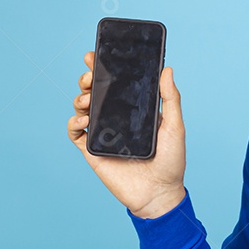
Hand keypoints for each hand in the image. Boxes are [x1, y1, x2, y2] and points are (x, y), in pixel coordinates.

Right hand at [67, 51, 186, 218]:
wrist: (159, 194)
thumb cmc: (171, 161)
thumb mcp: (174, 126)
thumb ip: (170, 98)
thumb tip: (167, 69)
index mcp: (134, 109)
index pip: (117, 83)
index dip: (105, 67)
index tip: (97, 54)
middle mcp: (116, 117)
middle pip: (96, 91)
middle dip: (89, 78)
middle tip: (91, 75)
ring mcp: (103, 132)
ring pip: (83, 107)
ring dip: (81, 97)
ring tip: (88, 98)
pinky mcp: (93, 150)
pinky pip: (75, 132)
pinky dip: (74, 122)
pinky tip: (84, 119)